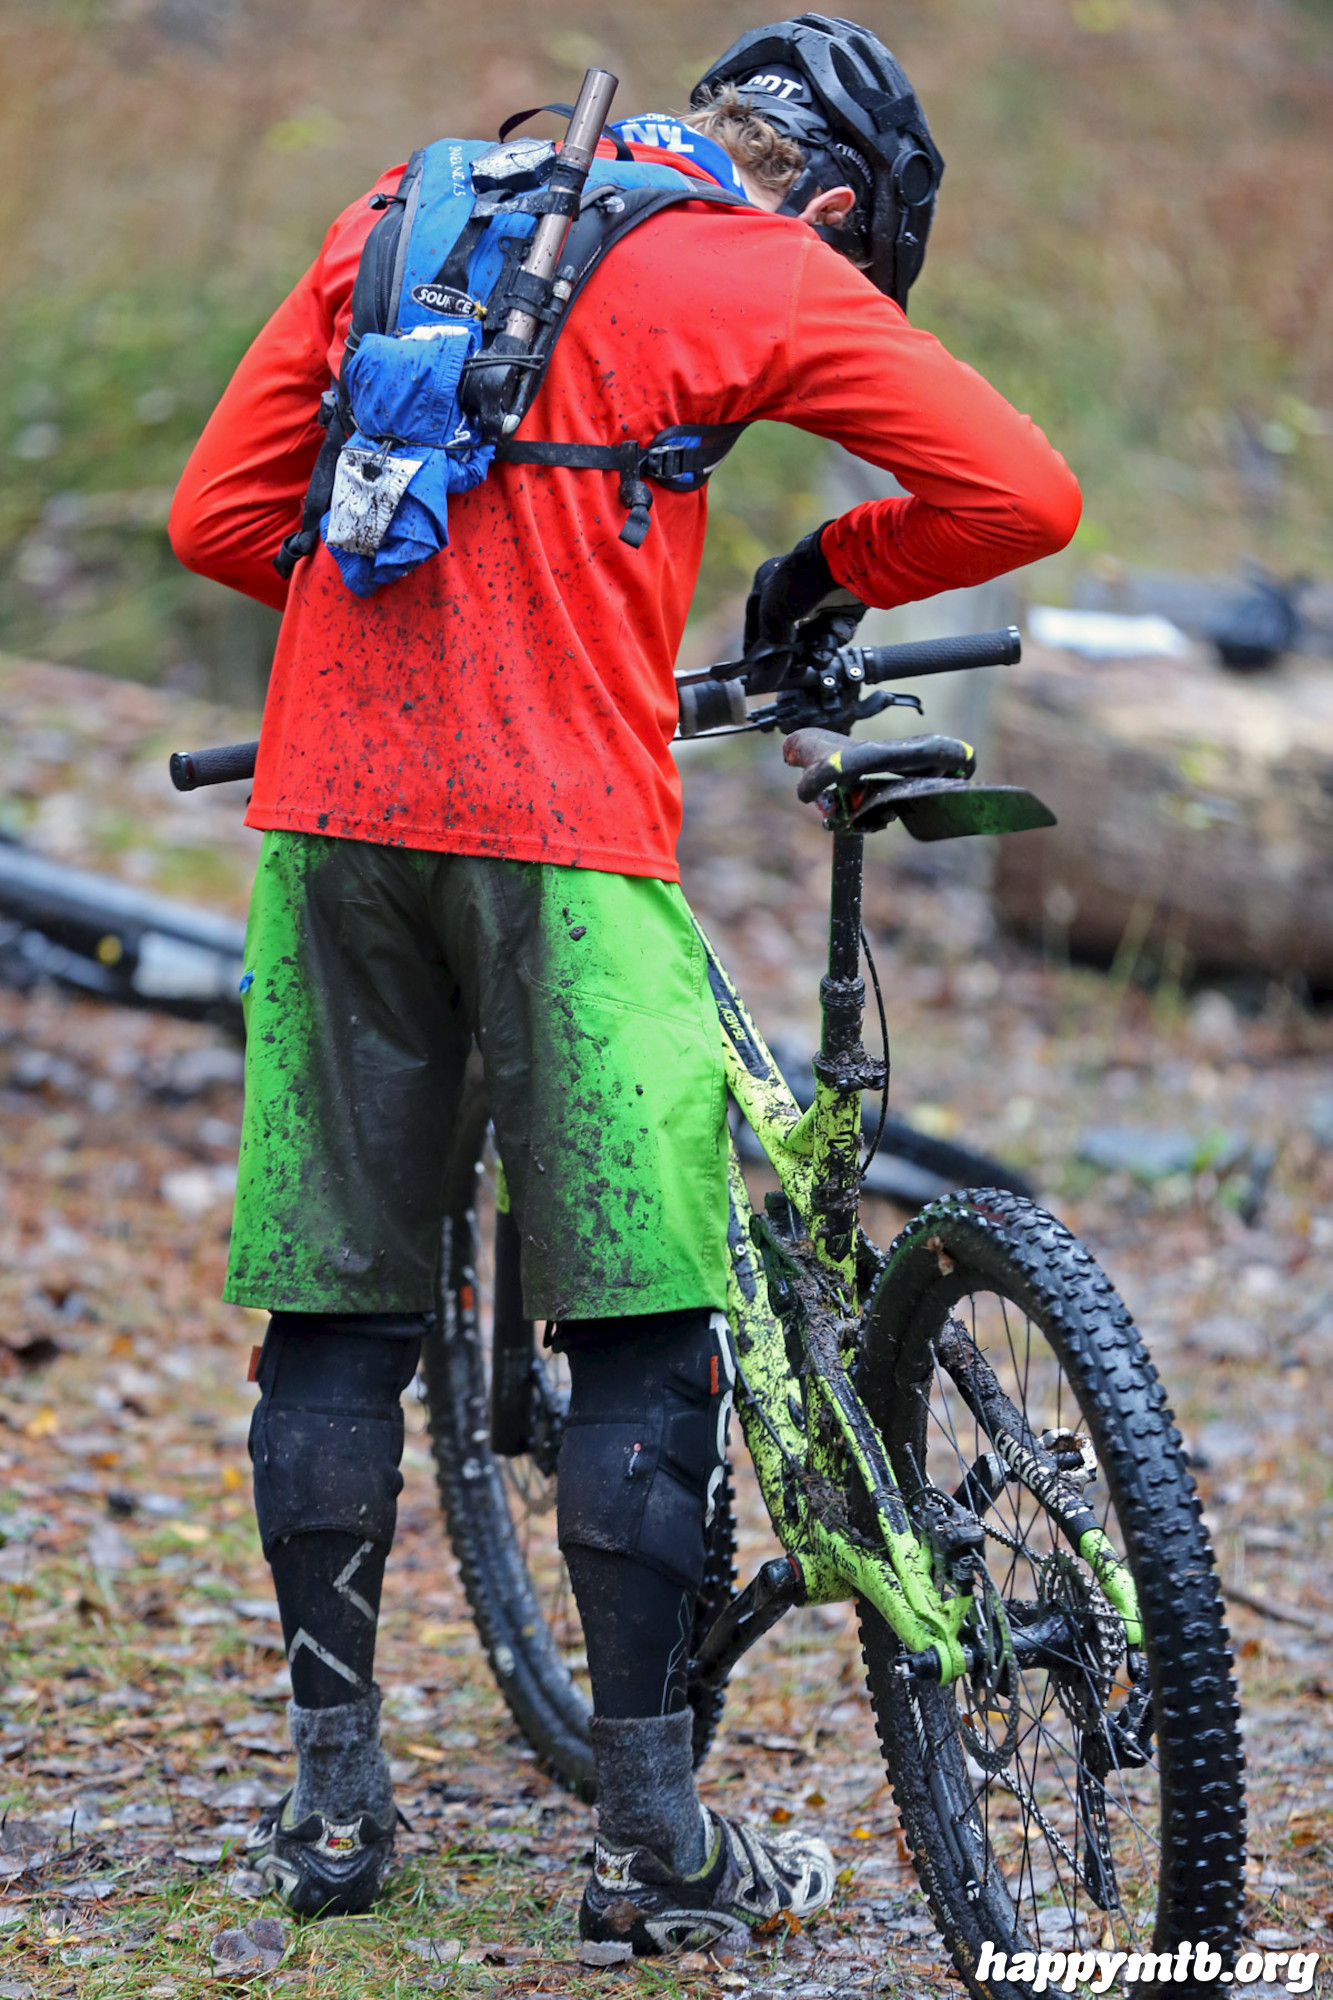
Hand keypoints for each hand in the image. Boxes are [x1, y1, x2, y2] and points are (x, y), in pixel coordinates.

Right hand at [742, 526, 865, 692]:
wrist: (843, 564)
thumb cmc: (799, 582)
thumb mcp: (773, 619)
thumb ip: (769, 652)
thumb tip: (762, 681)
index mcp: (768, 585)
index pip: (757, 623)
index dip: (757, 648)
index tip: (757, 669)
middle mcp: (793, 592)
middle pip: (788, 635)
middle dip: (791, 655)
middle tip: (794, 668)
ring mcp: (819, 600)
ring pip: (812, 637)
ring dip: (814, 650)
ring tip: (817, 654)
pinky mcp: (842, 607)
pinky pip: (834, 633)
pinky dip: (833, 639)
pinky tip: (833, 636)